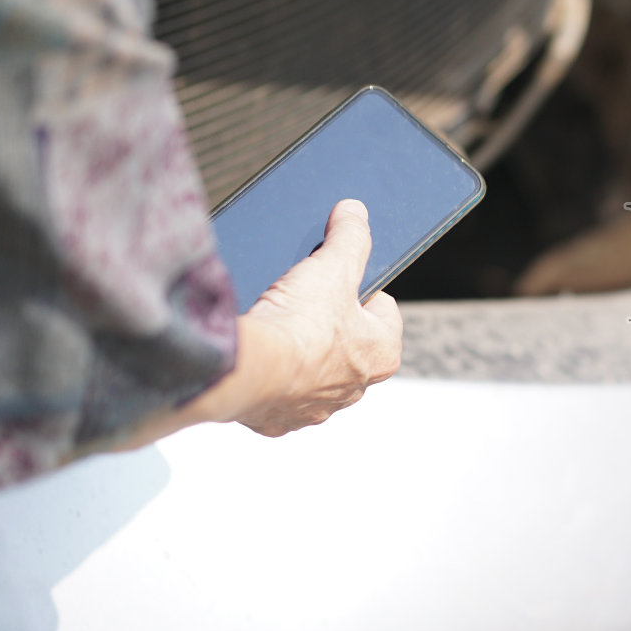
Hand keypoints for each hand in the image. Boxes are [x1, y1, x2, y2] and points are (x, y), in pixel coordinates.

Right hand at [231, 199, 402, 436]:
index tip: (337, 279)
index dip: (358, 288)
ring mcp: (316, 408)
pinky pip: (276, 393)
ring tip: (276, 325)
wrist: (247, 370)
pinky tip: (257, 355)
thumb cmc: (300, 325)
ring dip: (297, 350)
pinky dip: (267, 375)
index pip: (382, 310)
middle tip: (302, 300)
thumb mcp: (332, 266)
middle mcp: (355, 388)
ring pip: (310, 369)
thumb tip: (355, 212)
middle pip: (345, 341)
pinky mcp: (278, 418)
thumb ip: (349, 237)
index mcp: (383, 353)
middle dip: (325, 320)